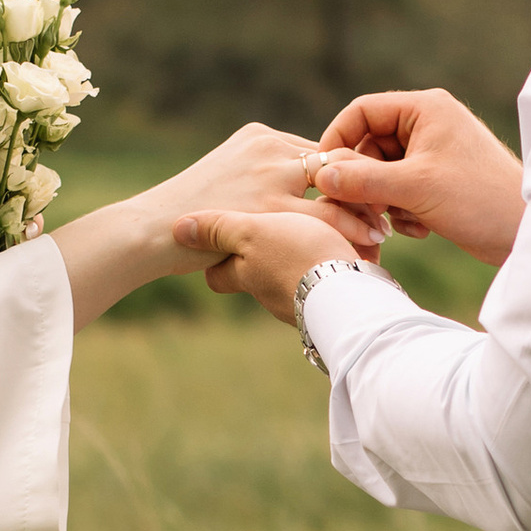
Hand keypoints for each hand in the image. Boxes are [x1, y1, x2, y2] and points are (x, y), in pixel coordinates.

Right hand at [156, 120, 386, 254]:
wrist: (148, 231)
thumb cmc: (186, 218)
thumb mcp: (227, 184)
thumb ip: (261, 182)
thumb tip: (293, 205)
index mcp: (261, 136)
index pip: (321, 150)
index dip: (348, 177)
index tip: (368, 199)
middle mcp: (269, 147)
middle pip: (337, 159)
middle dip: (366, 186)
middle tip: (387, 213)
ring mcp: (269, 173)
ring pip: (338, 184)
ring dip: (366, 208)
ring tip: (383, 233)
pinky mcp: (267, 204)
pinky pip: (327, 215)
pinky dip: (353, 230)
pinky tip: (367, 248)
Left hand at [176, 210, 359, 327]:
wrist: (352, 293)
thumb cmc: (298, 258)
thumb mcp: (252, 235)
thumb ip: (219, 230)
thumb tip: (178, 229)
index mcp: (249, 275)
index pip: (219, 274)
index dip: (217, 259)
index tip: (220, 246)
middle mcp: (273, 294)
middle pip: (259, 277)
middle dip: (269, 256)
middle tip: (281, 230)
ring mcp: (306, 301)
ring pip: (300, 276)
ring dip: (308, 256)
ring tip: (323, 231)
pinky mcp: (340, 299)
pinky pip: (332, 277)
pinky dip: (337, 262)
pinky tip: (349, 246)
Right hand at [311, 87, 522, 265]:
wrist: (524, 232)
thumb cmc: (479, 199)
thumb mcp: (415, 188)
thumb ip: (363, 179)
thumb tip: (320, 174)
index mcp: (424, 108)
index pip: (361, 112)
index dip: (338, 140)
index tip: (323, 173)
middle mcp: (428, 124)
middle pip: (368, 145)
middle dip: (364, 181)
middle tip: (367, 209)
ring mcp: (433, 152)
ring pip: (381, 171)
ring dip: (383, 200)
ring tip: (403, 221)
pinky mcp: (437, 180)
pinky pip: (398, 188)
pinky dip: (400, 210)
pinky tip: (419, 228)